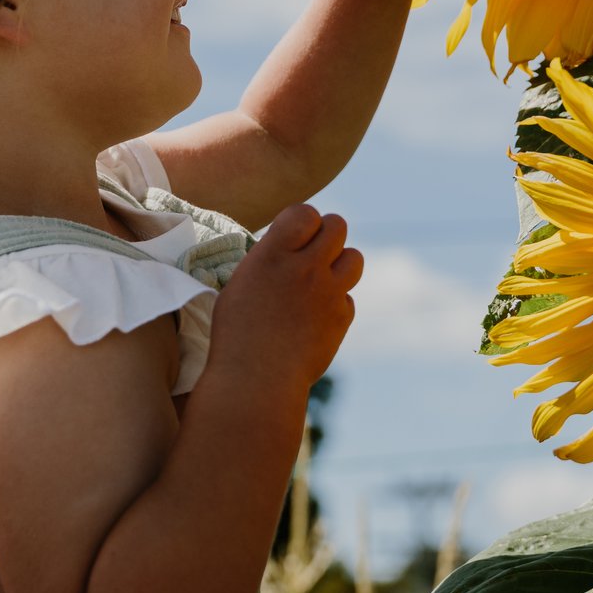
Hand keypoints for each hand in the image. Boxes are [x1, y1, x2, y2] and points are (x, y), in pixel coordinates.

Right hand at [208, 204, 361, 397]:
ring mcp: (328, 293)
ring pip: (355, 258)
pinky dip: (336, 304)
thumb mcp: (241, 284)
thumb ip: (270, 259)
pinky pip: (348, 298)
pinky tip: (315, 318)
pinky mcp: (341, 318)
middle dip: (327, 235)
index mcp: (274, 254)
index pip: (306, 212)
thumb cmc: (237, 334)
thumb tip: (288, 247)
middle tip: (313, 253)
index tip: (294, 235)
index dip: (303, 221)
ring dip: (340, 264)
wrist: (257, 380)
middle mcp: (306, 268)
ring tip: (320, 280)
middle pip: (338, 226)